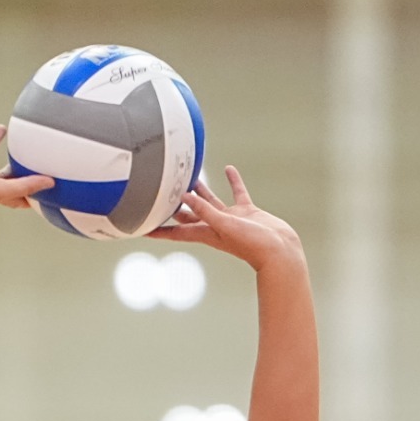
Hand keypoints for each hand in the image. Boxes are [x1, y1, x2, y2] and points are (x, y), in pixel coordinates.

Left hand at [149, 165, 302, 272]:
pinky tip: (228, 169)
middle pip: (189, 214)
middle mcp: (215, 226)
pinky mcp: (246, 211)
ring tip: (190, 175)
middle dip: (176, 205)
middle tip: (161, 192)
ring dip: (200, 189)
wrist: (280, 251)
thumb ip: (205, 210)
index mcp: (205, 233)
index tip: (139, 227)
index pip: (174, 232)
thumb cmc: (252, 244)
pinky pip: (237, 192)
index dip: (157, 230)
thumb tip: (184, 196)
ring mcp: (231, 218)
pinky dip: (232, 181)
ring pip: (210, 200)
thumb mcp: (224, 225)